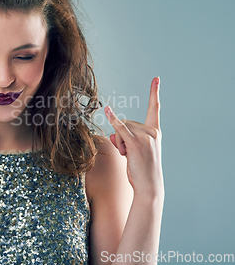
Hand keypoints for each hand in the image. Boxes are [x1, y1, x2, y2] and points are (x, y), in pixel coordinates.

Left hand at [105, 77, 162, 198]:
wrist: (150, 186)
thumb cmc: (142, 169)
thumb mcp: (135, 150)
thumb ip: (126, 137)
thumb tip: (112, 133)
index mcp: (155, 132)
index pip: (155, 108)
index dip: (154, 93)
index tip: (156, 78)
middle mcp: (152, 132)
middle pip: (126, 122)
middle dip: (122, 136)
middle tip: (130, 153)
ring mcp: (145, 137)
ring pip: (121, 128)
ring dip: (119, 142)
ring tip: (129, 156)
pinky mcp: (135, 143)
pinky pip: (120, 128)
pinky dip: (112, 120)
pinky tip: (107, 110)